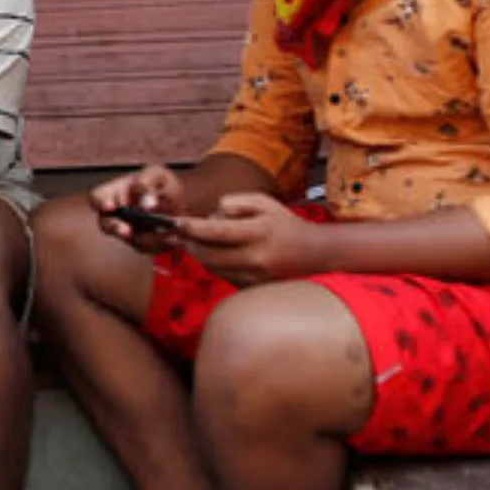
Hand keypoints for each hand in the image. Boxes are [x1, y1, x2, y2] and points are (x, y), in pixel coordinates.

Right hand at [91, 164, 189, 252]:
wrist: (183, 203)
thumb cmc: (162, 184)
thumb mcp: (157, 175)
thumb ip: (147, 183)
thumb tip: (146, 204)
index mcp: (114, 193)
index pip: (97, 197)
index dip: (100, 202)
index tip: (109, 206)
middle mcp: (116, 214)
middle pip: (106, 224)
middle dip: (116, 228)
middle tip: (127, 231)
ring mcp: (128, 231)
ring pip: (129, 240)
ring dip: (145, 238)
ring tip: (162, 234)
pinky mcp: (142, 244)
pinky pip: (146, 247)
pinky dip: (159, 243)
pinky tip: (171, 236)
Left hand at [178, 191, 335, 285]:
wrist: (314, 254)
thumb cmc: (284, 224)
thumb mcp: (264, 202)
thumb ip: (235, 202)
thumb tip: (211, 213)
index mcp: (259, 231)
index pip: (218, 231)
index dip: (193, 228)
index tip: (175, 223)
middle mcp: (256, 257)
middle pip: (209, 254)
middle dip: (189, 243)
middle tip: (179, 233)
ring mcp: (254, 276)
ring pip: (213, 267)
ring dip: (200, 254)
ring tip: (199, 240)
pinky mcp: (252, 287)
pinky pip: (223, 276)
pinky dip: (214, 264)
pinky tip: (217, 253)